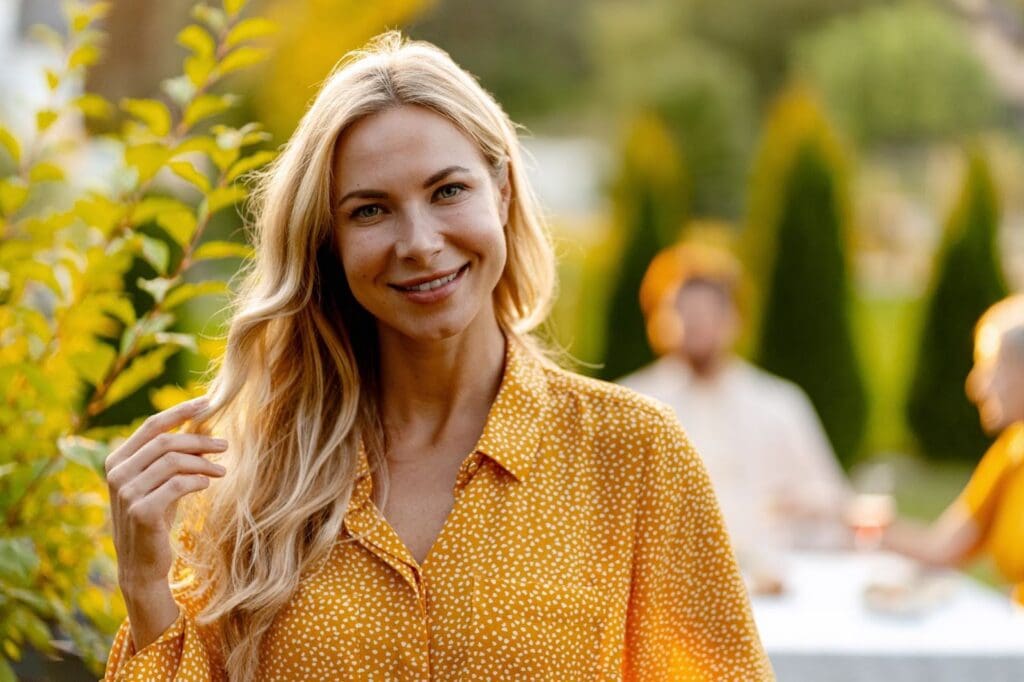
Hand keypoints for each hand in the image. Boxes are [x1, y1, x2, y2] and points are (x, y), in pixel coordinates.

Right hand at [104, 397, 226, 646]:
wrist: (143, 563)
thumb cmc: (156, 517)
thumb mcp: (162, 481)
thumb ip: (174, 455)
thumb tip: (206, 425)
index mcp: (117, 459)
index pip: (152, 425)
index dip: (181, 411)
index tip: (208, 403)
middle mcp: (117, 473)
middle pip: (166, 441)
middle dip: (200, 440)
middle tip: (225, 445)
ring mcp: (126, 492)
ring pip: (173, 461)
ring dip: (203, 462)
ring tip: (222, 470)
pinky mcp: (141, 511)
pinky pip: (177, 484)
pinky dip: (197, 481)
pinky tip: (207, 484)